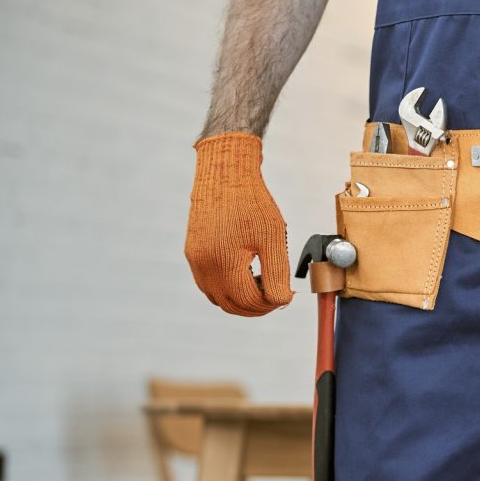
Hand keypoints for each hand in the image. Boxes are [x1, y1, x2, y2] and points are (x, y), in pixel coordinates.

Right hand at [184, 133, 294, 315]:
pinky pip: (209, 283)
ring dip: (241, 300)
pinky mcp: (193, 252)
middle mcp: (203, 265)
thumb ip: (277, 274)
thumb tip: (281, 301)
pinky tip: (248, 276)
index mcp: (222, 262)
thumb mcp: (273, 239)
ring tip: (264, 285)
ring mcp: (195, 259)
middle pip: (231, 305)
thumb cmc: (252, 203)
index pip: (248, 301)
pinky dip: (228, 288)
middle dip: (256, 307)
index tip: (286, 295)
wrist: (225, 173)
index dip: (271, 304)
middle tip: (277, 296)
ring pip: (218, 298)